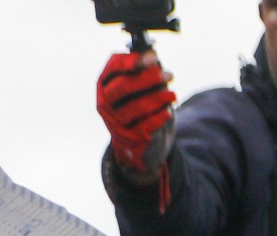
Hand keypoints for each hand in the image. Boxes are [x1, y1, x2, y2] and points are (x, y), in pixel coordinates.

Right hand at [96, 50, 175, 179]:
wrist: (133, 140)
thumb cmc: (136, 104)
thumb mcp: (138, 83)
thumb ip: (144, 68)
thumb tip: (152, 55)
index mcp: (104, 84)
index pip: (113, 67)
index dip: (132, 60)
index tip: (152, 57)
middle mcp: (104, 103)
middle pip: (122, 87)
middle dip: (147, 79)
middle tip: (168, 75)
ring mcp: (114, 122)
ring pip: (134, 108)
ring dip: (157, 98)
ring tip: (172, 94)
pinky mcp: (127, 138)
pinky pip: (143, 126)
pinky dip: (157, 118)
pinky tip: (167, 111)